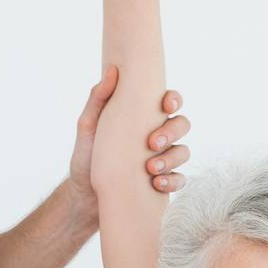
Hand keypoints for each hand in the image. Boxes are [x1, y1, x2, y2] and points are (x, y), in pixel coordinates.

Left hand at [69, 67, 190, 230]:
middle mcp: (157, 136)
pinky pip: (179, 180)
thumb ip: (98, 99)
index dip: (174, 99)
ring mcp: (163, 159)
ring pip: (183, 152)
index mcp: (143, 118)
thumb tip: (112, 70)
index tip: (165, 105)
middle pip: (182, 124)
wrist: (83, 197)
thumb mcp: (87, 127)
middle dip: (172, 131)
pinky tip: (156, 183)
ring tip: (150, 168)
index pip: (168, 102)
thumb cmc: (86, 157)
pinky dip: (172, 180)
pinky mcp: (164, 183)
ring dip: (171, 158)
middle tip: (152, 143)